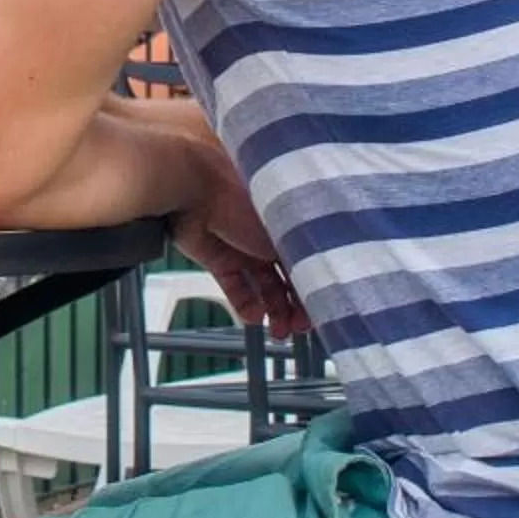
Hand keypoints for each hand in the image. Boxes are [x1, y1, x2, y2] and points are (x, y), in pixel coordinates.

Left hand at [170, 163, 307, 337]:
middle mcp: (269, 232)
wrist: (194, 185)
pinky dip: (244, 303)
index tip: (324, 309)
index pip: (310, 259)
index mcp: (292, 219)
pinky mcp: (217, 255)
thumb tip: (324, 283)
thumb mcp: (287, 232)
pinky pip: (234, 284)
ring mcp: (242, 245)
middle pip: (288, 275)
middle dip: (296, 305)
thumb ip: (305, 258)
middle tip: (300, 329)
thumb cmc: (245, 197)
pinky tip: (254, 318)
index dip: (317, 285)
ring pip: (263, 284)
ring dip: (273, 310)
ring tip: (279, 332)